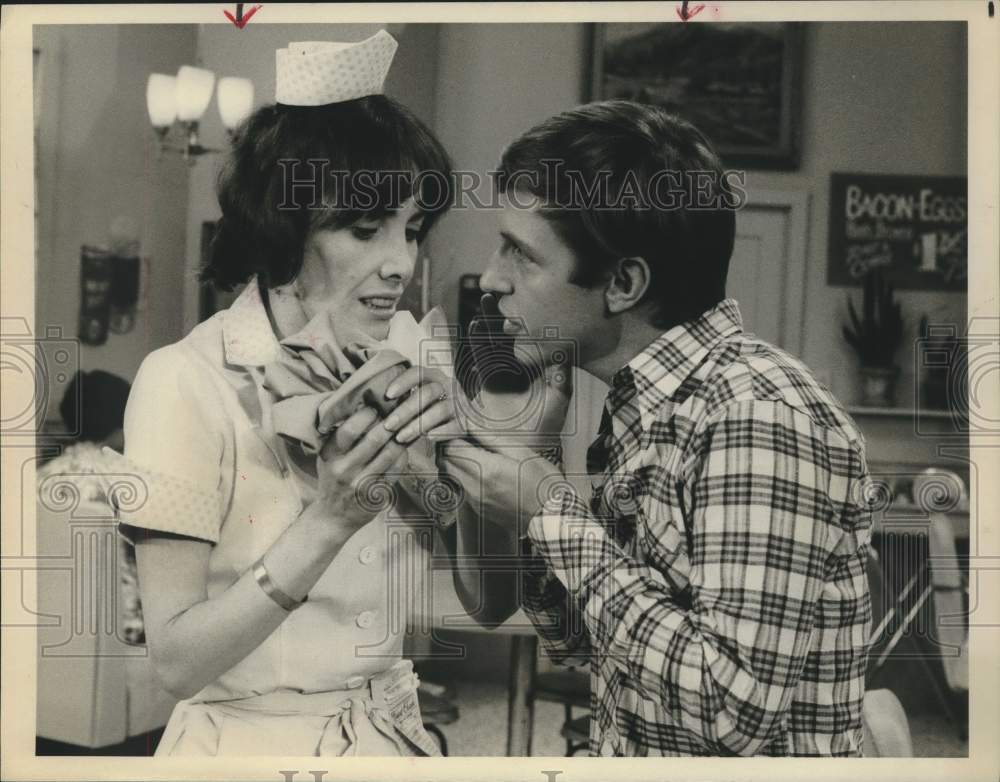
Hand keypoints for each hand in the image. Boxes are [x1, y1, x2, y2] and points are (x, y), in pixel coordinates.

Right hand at [315, 407, 408, 533]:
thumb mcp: (328, 456)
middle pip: (374, 438)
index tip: (375, 408)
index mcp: (330, 455)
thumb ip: (341, 435)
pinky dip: (403, 454)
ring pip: (390, 452)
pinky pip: (397, 469)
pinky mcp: (377, 495)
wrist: (332, 517)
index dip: (367, 415)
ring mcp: (361, 484)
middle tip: (396, 414)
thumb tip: (365, 404)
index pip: (350, 429)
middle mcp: (344, 469)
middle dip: (389, 423)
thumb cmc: (332, 477)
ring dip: (400, 438)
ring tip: (403, 428)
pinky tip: (403, 448)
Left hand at [381, 365, 468, 443]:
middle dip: (405, 410)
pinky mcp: (466, 422)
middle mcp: (449, 386)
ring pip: (439, 410)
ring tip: (401, 438)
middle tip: (388, 425)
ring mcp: (459, 403)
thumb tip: (374, 404)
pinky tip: (427, 438)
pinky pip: (453, 426)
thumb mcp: (419, 397)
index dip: (403, 382)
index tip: (387, 395)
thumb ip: (403, 397)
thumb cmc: (429, 409)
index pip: (418, 372)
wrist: (460, 422)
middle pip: (427, 393)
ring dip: (417, 424)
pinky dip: (439, 432)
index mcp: (435, 376)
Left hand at [439, 438, 563, 534]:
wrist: (551, 516)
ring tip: (472, 453)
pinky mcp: (478, 509)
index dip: (452, 434)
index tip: (461, 429)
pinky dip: (463, 477)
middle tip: (464, 438)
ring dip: (454, 462)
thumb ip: (491, 438)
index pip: (450, 447)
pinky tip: (480, 472)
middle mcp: (473, 487)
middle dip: (449, 447)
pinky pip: (461, 489)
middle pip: (444, 461)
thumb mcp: (522, 452)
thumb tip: (471, 425)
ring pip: (450, 476)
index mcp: (485, 469)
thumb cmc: (542, 483)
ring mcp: (474, 501)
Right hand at [465, 293, 573, 449]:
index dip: (520, 319)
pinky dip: (474, 347)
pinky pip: (477, 362)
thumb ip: (561, 376)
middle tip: (490, 296)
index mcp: (534, 365)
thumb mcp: (559, 398)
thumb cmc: (546, 425)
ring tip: (478, 313)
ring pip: (487, 345)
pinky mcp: (483, 386)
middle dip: (495, 317)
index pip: (525, 336)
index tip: (516, 301)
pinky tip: (472, 333)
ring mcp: (497, 375)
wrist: (524, 449)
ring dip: (482, 329)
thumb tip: (565, 352)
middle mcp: (514, 367)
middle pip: (502, 335)